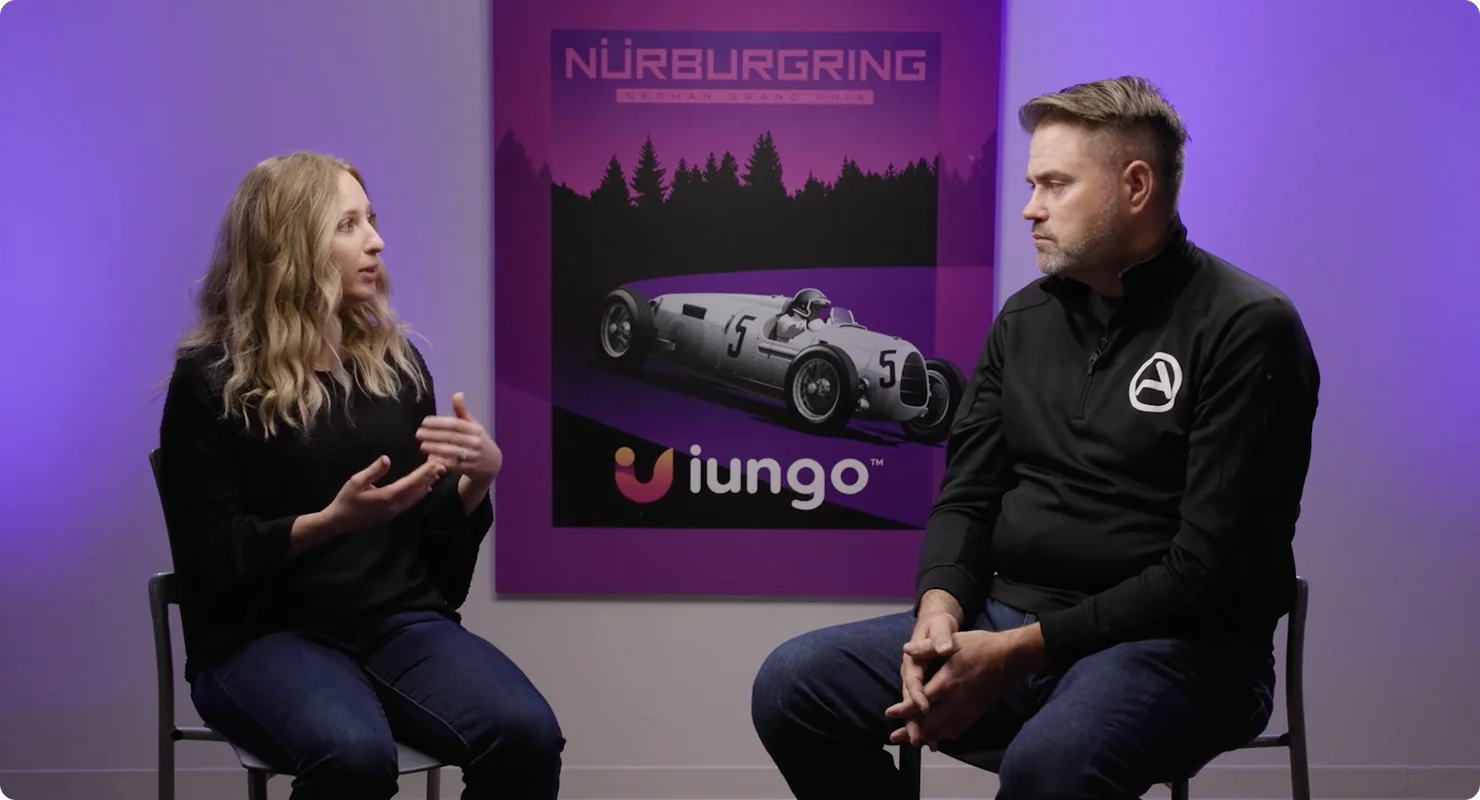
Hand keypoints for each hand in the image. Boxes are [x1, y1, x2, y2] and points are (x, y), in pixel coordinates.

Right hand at [323, 455, 446, 534]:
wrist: (340, 521)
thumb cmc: (347, 500)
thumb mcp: (356, 481)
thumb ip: (374, 471)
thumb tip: (387, 458)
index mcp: (388, 496)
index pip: (411, 482)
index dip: (424, 472)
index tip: (435, 462)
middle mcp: (396, 505)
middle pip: (418, 489)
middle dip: (430, 476)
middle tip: (443, 464)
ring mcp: (395, 511)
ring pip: (416, 496)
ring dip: (427, 484)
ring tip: (438, 473)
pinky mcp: (393, 513)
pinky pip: (411, 502)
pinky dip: (420, 493)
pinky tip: (426, 488)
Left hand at [415, 392, 502, 483]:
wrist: (493, 464)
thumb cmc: (478, 441)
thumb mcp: (473, 425)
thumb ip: (462, 412)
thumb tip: (457, 394)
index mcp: (475, 429)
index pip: (455, 424)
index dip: (439, 423)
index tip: (424, 422)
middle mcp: (476, 442)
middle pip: (452, 437)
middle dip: (434, 435)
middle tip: (418, 434)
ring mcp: (473, 456)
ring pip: (452, 451)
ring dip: (436, 448)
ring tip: (422, 445)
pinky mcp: (470, 469)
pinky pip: (454, 465)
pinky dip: (443, 462)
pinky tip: (431, 458)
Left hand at [889, 626, 1044, 748]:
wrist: (1009, 657)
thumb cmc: (979, 646)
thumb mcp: (953, 642)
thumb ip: (928, 648)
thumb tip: (906, 649)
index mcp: (948, 682)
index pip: (921, 700)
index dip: (904, 708)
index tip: (889, 713)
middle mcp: (956, 699)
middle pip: (930, 721)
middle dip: (911, 730)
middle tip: (894, 737)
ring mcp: (968, 707)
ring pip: (945, 728)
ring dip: (927, 736)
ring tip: (914, 743)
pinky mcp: (977, 710)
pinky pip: (960, 728)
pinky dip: (947, 734)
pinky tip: (941, 738)